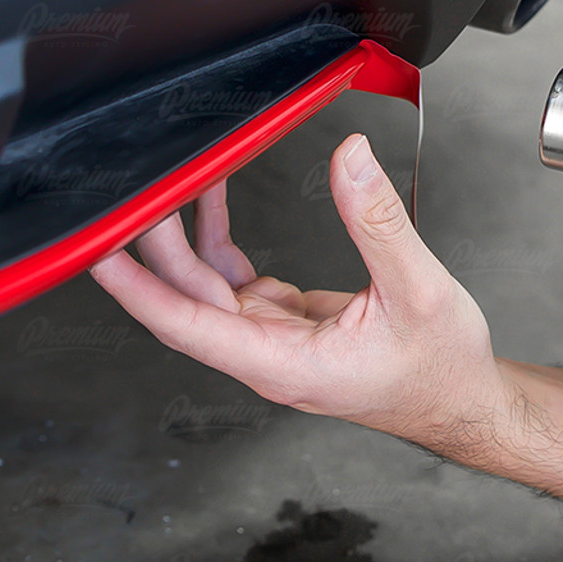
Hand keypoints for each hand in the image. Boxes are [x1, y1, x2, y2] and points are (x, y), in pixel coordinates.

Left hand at [90, 134, 515, 455]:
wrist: (464, 402)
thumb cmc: (442, 369)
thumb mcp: (419, 290)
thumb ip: (378, 222)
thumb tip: (350, 158)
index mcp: (286, 365)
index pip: (189, 326)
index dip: (138, 290)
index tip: (98, 255)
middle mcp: (268, 356)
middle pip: (189, 301)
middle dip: (156, 246)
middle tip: (139, 191)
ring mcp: (275, 341)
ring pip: (209, 289)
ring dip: (187, 239)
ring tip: (175, 183)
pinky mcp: (289, 325)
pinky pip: (239, 281)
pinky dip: (223, 242)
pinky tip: (218, 205)